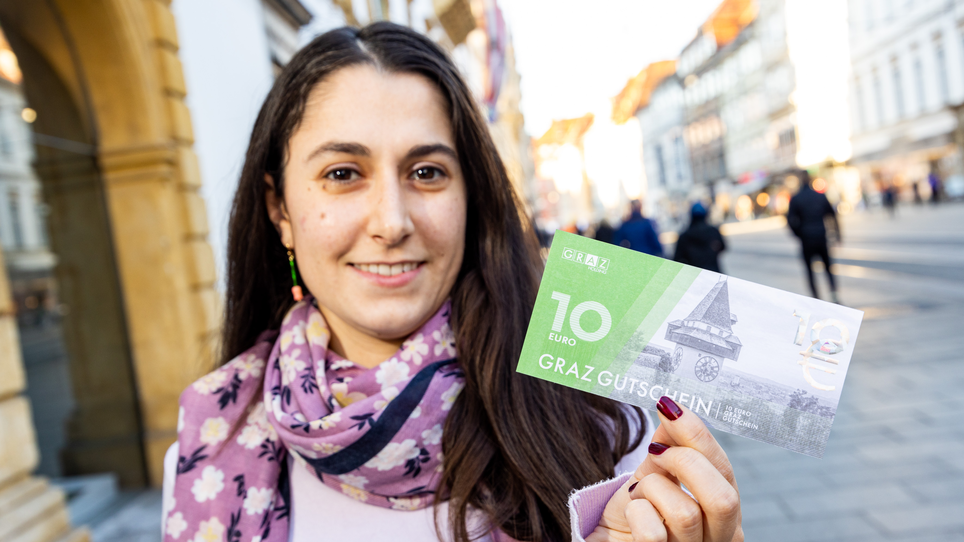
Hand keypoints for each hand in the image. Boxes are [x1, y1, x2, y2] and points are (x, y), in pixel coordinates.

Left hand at [586, 396, 742, 541]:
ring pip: (686, 514)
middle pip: (724, 498)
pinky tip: (631, 516)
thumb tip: (672, 409)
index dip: (699, 436)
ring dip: (652, 490)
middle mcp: (719, 539)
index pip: (725, 471)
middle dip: (685, 462)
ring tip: (638, 494)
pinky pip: (653, 534)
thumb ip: (667, 446)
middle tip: (656, 451)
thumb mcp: (652, 475)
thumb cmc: (633, 516)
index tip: (670, 407)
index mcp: (723, 512)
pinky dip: (635, 514)